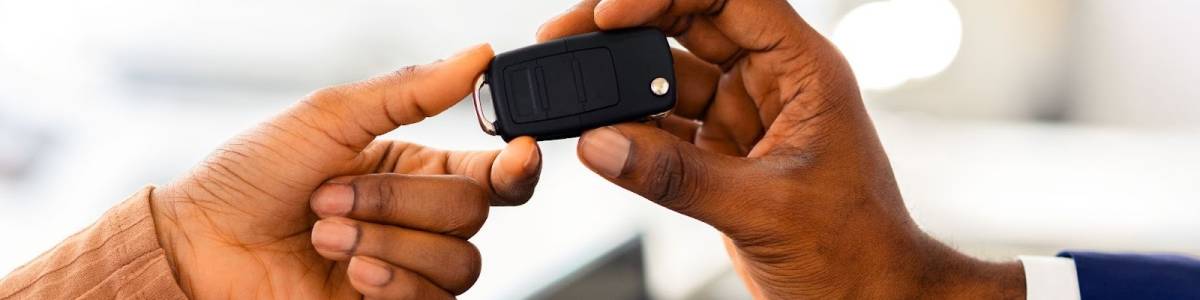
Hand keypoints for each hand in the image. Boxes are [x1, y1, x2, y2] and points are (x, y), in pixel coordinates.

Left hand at [149, 44, 541, 298]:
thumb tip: (477, 57)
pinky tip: (351, 271)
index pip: (491, 172)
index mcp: (413, 167)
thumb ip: (411, 90)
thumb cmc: (250, 177)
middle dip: (400, 202)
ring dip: (387, 243)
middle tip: (334, 196)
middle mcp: (417, 219)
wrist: (200, 249)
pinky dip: (393, 282)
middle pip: (473, 212)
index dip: (515, 166)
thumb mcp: (329, 116)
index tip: (514, 156)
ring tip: (327, 235)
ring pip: (459, 261)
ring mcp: (406, 267)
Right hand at [540, 0, 1022, 297]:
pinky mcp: (723, 155)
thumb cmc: (854, 251)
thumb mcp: (764, 210)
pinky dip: (628, 129)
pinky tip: (595, 131)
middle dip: (627, 28)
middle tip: (567, 36)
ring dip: (621, 82)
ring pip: (670, 77)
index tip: (610, 12)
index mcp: (802, 71)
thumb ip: (678, 176)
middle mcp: (772, 83)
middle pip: (689, 27)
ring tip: (572, 88)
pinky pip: (664, 127)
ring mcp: (745, 117)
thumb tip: (600, 144)